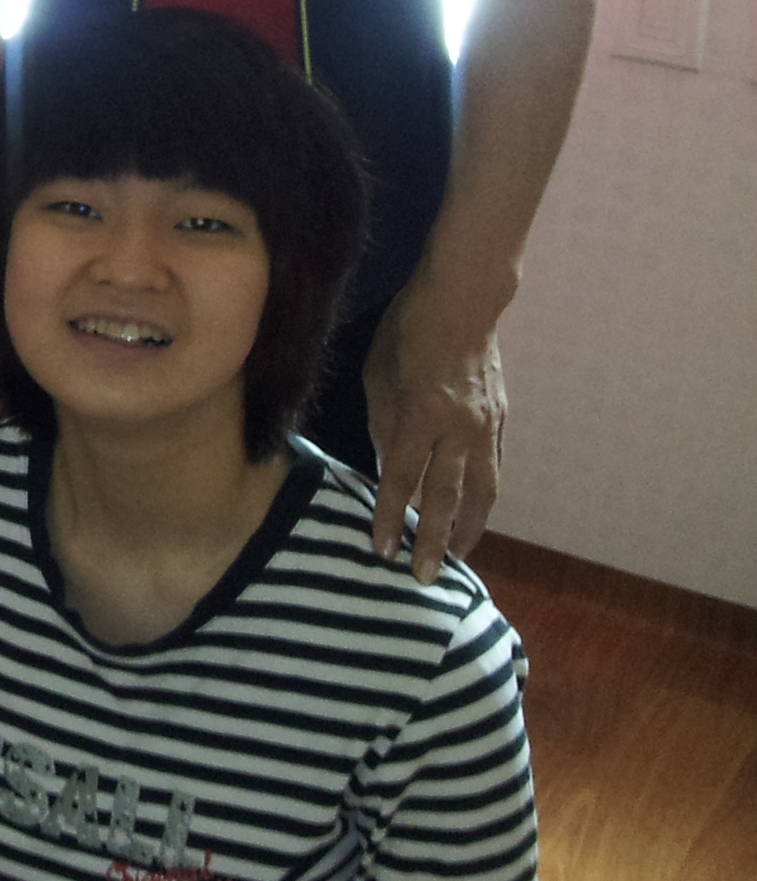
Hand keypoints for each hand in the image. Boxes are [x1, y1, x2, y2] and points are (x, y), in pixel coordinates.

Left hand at [365, 284, 505, 580]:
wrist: (463, 303)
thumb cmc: (406, 333)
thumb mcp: (378, 376)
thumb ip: (383, 425)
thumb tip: (386, 467)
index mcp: (422, 414)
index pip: (401, 479)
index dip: (391, 517)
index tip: (382, 550)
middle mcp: (459, 428)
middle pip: (446, 497)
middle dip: (434, 540)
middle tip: (423, 577)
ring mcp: (486, 426)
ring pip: (481, 492)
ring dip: (469, 529)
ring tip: (457, 558)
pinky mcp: (501, 422)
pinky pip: (493, 470)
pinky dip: (484, 499)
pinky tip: (475, 516)